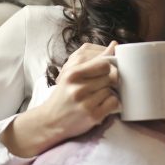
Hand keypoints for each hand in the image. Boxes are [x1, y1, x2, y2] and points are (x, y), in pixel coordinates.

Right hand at [1, 42, 119, 156]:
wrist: (49, 120)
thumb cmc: (64, 94)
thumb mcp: (73, 74)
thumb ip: (93, 60)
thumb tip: (115, 44)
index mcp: (72, 73)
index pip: (104, 63)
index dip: (109, 67)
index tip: (106, 71)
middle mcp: (78, 88)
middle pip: (111, 76)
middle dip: (109, 81)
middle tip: (100, 86)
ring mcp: (85, 103)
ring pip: (112, 90)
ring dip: (109, 93)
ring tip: (97, 97)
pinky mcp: (93, 116)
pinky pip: (113, 103)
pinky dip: (111, 104)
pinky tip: (101, 105)